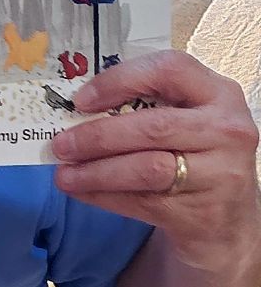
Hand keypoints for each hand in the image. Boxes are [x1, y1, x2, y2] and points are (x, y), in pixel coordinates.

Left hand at [52, 52, 260, 271]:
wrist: (224, 216)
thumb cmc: (192, 153)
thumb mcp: (184, 118)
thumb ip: (144, 105)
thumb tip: (75, 110)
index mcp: (219, 92)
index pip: (169, 69)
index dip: (120, 80)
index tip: (81, 100)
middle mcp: (226, 130)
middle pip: (153, 126)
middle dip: (98, 136)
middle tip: (60, 145)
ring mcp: (220, 173)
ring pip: (147, 169)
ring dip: (96, 172)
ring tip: (63, 174)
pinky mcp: (203, 211)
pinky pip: (143, 202)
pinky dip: (104, 196)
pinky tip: (81, 192)